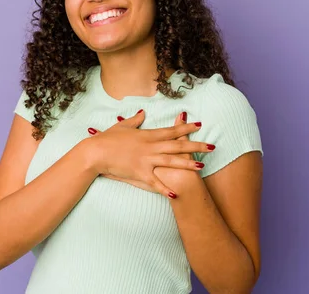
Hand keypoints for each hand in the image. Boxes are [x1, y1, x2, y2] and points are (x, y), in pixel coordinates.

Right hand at [87, 110, 211, 197]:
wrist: (95, 152)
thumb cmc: (107, 138)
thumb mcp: (122, 126)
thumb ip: (135, 120)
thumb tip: (142, 113)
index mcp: (148, 134)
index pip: (172, 130)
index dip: (186, 128)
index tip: (199, 126)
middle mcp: (151, 146)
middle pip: (178, 145)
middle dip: (196, 146)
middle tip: (212, 146)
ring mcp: (146, 160)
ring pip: (172, 161)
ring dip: (188, 164)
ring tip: (203, 166)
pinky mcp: (139, 173)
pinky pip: (155, 182)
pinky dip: (165, 188)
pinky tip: (175, 194)